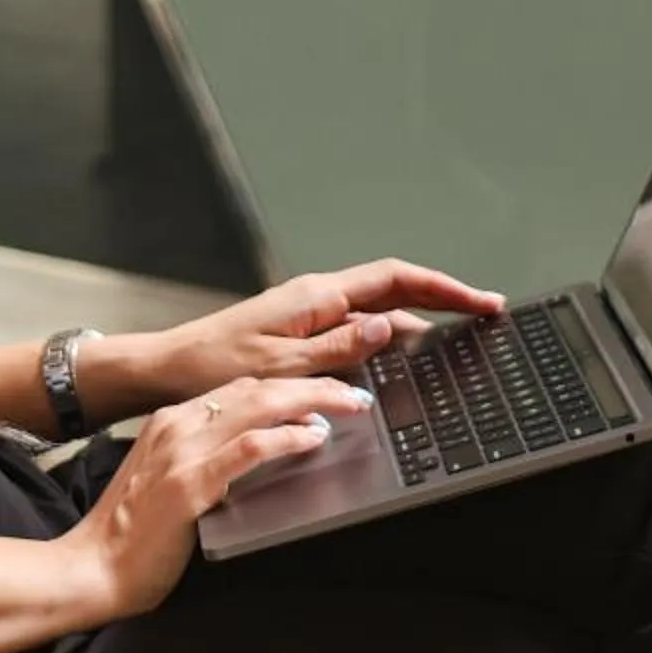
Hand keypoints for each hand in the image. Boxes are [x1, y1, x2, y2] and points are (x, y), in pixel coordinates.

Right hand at [58, 375, 376, 617]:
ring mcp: (182, 452)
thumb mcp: (167, 479)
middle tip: (351, 390)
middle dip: (311, 384)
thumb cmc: (132, 534)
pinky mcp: (190, 484)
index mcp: (170, 421)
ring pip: (258, 405)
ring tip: (347, 405)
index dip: (287, 384)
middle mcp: (176, 425)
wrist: (94, 568)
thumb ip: (203, 459)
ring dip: (311, 400)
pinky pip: (250, 448)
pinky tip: (313, 437)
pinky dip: (287, 437)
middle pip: (256, 387)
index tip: (324, 390)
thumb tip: (253, 450)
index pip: (239, 387)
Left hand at [130, 259, 506, 408]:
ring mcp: (309, 316)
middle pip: (395, 290)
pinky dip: (387, 342)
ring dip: (418, 322)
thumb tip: (391, 327)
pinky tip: (400, 362)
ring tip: (458, 338)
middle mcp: (316, 299)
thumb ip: (340, 348)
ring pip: (377, 313)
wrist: (165, 374)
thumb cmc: (211, 368)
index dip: (445, 288)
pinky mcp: (299, 336)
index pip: (396, 279)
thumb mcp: (281, 366)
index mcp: (316, 297)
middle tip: (486, 314)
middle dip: (444, 299)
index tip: (481, 301)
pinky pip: (356, 333)